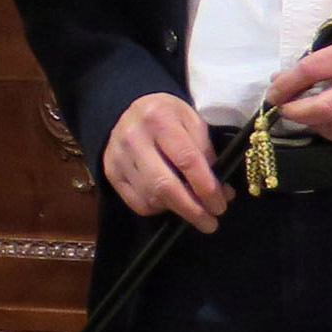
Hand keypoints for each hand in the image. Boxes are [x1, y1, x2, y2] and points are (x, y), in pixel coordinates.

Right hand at [101, 92, 231, 232]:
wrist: (129, 108)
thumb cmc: (168, 116)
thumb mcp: (192, 120)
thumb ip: (206, 152)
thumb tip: (221, 191)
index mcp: (160, 119)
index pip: (186, 160)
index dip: (206, 188)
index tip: (220, 206)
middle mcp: (134, 138)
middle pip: (164, 185)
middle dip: (192, 210)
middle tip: (211, 223)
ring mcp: (118, 156)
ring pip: (151, 198)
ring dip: (177, 210)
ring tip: (192, 209)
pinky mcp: (110, 172)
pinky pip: (137, 203)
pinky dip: (157, 209)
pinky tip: (168, 201)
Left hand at [267, 21, 331, 143]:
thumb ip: (313, 56)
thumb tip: (278, 80)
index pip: (312, 70)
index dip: (287, 84)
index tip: (272, 93)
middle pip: (327, 107)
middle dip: (298, 112)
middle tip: (284, 110)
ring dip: (314, 125)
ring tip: (304, 117)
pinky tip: (325, 124)